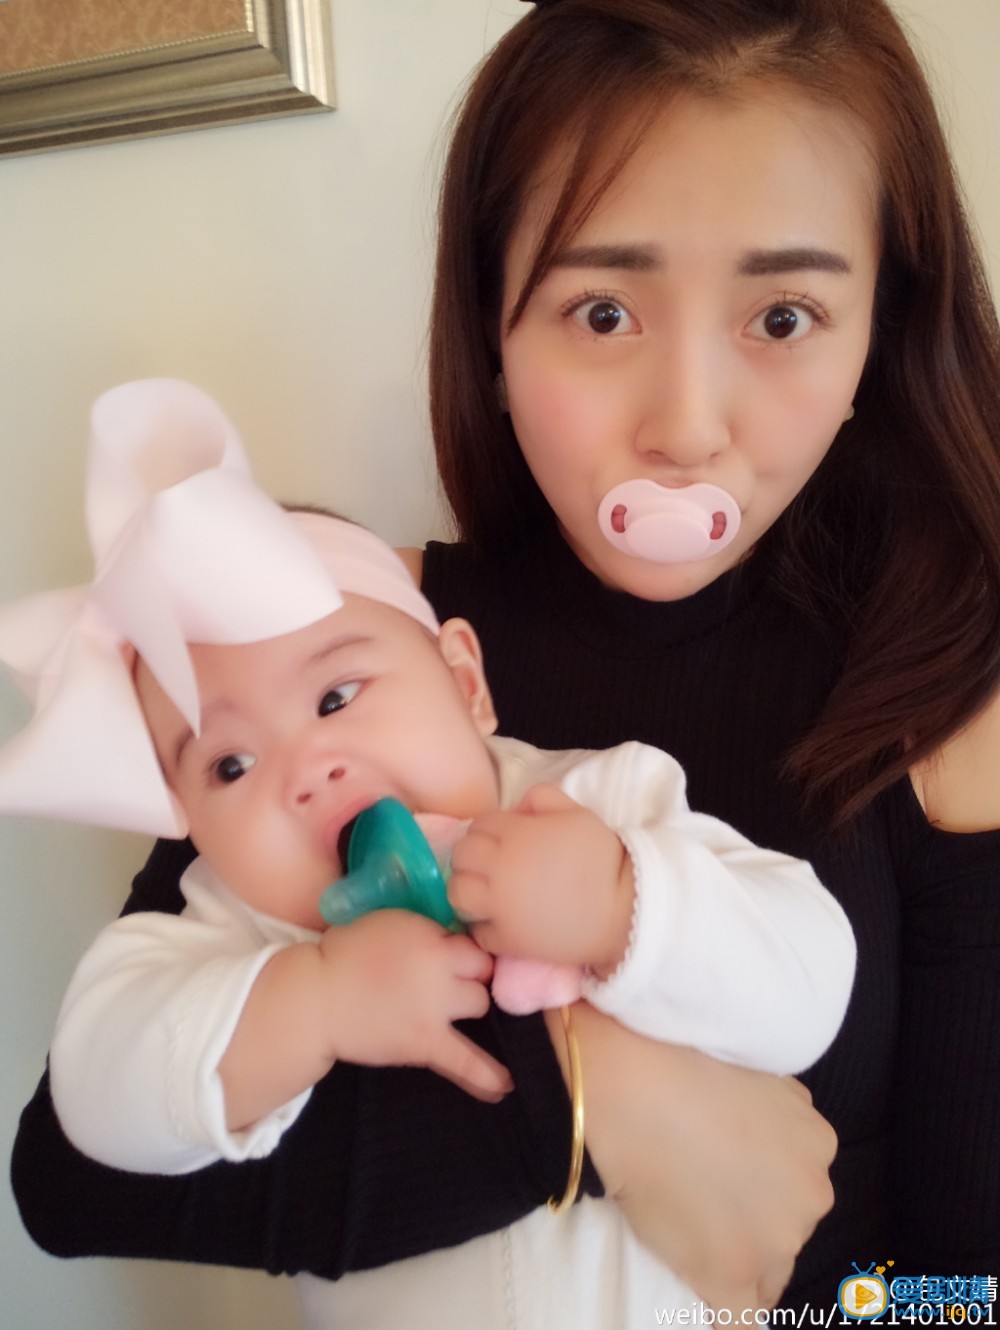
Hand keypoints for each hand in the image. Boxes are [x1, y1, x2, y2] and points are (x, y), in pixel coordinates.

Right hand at [320, 911, 511, 1101]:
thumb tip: (451, 941)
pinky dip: (486, 1075)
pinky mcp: (425, 1042)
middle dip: (469, 975)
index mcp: (428, 936)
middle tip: (445, 983)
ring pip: (479, 1003)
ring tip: (453, 1012)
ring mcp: (435, 1007)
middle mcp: (439, 968)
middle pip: (481, 970)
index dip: (460, 952)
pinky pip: (466, 1061)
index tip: (450, 958)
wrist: (317, 998)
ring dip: (468, 1006)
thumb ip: (424, 932)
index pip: (468, 942)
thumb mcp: (388, 923)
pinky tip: (506, 1086)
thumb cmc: (343, 955)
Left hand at [448, 783, 633, 971]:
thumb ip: (542, 798)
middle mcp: (499, 870)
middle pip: (460, 857)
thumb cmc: (601, 859)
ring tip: (486, 892)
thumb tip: (516, 808)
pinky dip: (484, 925)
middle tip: (492, 864)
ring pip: (457, 894)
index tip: (504, 840)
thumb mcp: (578, 814)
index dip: (489, 830)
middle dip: (473, 856)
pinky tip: (501, 920)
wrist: (621, 912)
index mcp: (515, 836)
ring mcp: (499, 908)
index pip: (478, 826)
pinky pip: (477, 931)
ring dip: (468, 889)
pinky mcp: (506, 940)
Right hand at [552, 1003, 835, 1310]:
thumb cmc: (680, 1058)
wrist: (633, 1082)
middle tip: (699, 1203)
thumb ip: (773, 1115)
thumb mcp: (755, 1073)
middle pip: (785, 1229)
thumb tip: (757, 1136)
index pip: (797, 1187)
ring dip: (733, 1263)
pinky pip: (739, 1319)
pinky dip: (723, 1314)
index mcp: (816, 1144)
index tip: (726, 1184)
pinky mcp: (728, 1273)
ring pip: (765, 1274)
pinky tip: (703, 1303)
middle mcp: (809, 1195)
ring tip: (686, 1241)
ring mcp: (773, 1240)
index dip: (760, 1190)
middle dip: (751, 1224)